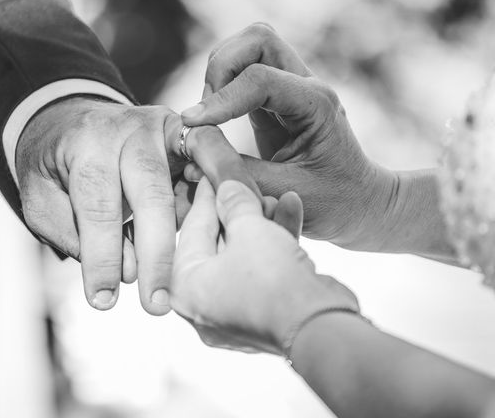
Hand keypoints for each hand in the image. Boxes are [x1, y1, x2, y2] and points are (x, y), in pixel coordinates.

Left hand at [15, 97, 259, 314]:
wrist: (71, 119)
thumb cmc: (54, 166)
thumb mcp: (42, 199)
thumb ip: (76, 234)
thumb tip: (130, 270)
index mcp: (86, 143)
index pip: (97, 207)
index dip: (102, 258)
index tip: (103, 301)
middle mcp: (130, 129)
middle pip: (150, 195)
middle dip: (154, 254)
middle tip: (156, 304)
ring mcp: (164, 127)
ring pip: (188, 179)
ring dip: (198, 226)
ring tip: (200, 271)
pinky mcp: (185, 134)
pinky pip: (209, 163)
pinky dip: (220, 190)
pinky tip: (231, 218)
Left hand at [170, 177, 357, 354]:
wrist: (318, 328)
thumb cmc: (271, 282)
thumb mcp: (249, 229)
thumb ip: (234, 203)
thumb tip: (227, 187)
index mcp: (184, 287)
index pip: (191, 229)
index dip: (206, 196)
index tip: (212, 174)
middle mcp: (203, 304)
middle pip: (218, 243)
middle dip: (238, 210)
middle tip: (247, 184)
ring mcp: (234, 311)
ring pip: (243, 255)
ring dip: (261, 224)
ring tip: (274, 196)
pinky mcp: (264, 313)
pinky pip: (262, 271)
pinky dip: (275, 244)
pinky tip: (291, 209)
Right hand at [182, 23, 397, 249]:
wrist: (359, 202)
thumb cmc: (333, 202)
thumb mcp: (287, 193)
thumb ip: (240, 173)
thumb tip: (191, 164)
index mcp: (316, 104)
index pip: (260, 79)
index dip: (221, 99)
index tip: (192, 125)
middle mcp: (305, 85)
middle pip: (257, 38)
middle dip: (221, 69)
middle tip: (207, 114)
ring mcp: (291, 86)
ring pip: (246, 46)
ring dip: (219, 73)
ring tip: (210, 117)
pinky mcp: (274, 96)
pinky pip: (241, 69)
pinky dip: (220, 86)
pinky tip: (215, 118)